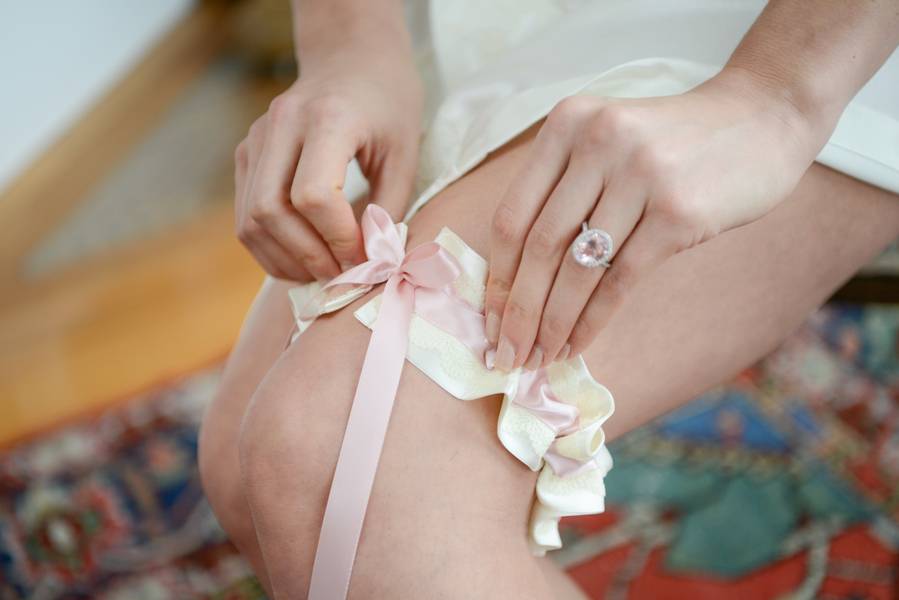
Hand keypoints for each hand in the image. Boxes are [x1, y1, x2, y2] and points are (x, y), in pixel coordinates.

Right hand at [234, 40, 421, 281]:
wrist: (351, 57)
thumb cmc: (387, 104)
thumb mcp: (405, 152)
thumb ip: (388, 208)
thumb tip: (371, 264)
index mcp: (327, 117)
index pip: (313, 195)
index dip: (337, 238)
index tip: (364, 258)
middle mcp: (280, 125)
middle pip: (271, 212)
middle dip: (307, 257)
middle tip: (342, 277)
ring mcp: (255, 139)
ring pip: (250, 221)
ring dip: (285, 261)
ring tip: (324, 274)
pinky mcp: (246, 156)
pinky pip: (245, 217)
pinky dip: (271, 250)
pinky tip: (303, 260)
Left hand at [484, 68, 817, 370]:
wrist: (761, 118)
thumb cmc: (672, 142)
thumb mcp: (606, 141)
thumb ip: (562, 188)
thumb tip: (516, 279)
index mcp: (567, 124)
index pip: (512, 216)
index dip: (497, 277)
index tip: (489, 320)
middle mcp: (597, 143)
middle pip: (538, 247)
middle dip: (517, 312)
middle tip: (506, 356)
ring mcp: (640, 176)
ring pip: (577, 269)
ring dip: (551, 324)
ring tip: (538, 359)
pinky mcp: (678, 213)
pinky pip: (620, 280)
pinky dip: (592, 321)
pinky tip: (576, 344)